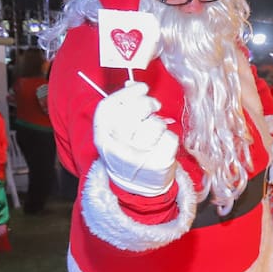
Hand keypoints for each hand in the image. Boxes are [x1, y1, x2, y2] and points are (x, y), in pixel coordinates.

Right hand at [93, 82, 178, 196]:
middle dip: (148, 103)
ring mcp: (138, 156)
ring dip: (159, 124)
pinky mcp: (158, 163)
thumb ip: (121, 107)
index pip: (110, 106)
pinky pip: (170, 138)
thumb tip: (132, 83)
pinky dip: (170, 139)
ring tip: (155, 134)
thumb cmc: (128, 152)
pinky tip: (162, 146)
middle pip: (135, 111)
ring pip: (155, 124)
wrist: (136, 187)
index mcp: (102, 136)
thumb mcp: (116, 132)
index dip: (128, 93)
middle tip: (154, 106)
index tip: (141, 87)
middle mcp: (117, 146)